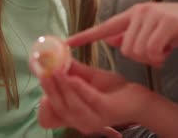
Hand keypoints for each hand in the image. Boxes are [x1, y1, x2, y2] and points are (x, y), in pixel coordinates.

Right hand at [37, 61, 151, 135]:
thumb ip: (73, 71)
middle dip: (49, 87)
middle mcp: (79, 122)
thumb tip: (55, 56)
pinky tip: (72, 78)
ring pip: (70, 105)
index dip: (42, 98)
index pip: (50, 114)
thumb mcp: (89, 78)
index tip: (39, 76)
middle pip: (58, 107)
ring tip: (56, 70)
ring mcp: (93, 119)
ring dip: (61, 87)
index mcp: (73, 115)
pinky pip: (89, 100)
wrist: (138, 99)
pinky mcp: (105, 112)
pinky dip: (78, 89)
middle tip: (43, 70)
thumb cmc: (112, 90)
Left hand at [67, 2, 177, 66]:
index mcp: (133, 14)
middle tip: (158, 51)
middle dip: (141, 56)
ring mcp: (153, 15)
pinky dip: (161, 57)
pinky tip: (170, 50)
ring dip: (152, 57)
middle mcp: (139, 11)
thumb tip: (110, 41)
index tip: (65, 44)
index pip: (104, 27)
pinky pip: (153, 50)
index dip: (84, 37)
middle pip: (125, 48)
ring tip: (165, 47)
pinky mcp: (167, 22)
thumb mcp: (152, 31)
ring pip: (137, 51)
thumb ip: (131, 35)